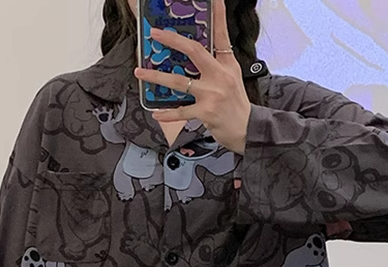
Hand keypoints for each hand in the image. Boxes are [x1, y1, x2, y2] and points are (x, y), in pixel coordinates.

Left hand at [133, 0, 251, 154]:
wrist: (247, 129)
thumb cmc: (236, 104)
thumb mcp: (232, 78)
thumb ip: (216, 64)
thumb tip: (195, 53)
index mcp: (227, 64)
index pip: (221, 35)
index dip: (218, 15)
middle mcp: (220, 75)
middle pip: (194, 52)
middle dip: (172, 40)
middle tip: (154, 34)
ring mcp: (212, 94)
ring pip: (180, 82)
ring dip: (156, 76)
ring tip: (139, 72)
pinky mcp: (206, 112)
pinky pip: (181, 111)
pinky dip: (168, 114)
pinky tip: (156, 114)